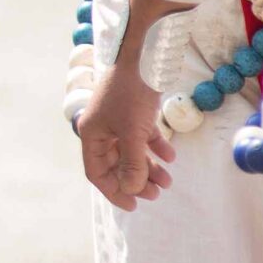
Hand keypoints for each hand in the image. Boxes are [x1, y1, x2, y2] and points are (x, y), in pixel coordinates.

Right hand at [76, 53, 174, 210]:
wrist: (143, 56)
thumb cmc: (130, 94)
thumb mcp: (132, 133)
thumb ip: (132, 163)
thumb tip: (132, 188)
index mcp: (92, 134)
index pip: (97, 171)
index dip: (114, 190)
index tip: (134, 206)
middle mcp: (103, 129)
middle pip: (116, 164)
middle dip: (136, 180)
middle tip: (156, 194)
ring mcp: (119, 120)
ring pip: (132, 152)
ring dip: (149, 168)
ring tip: (168, 181)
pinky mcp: (134, 111)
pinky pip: (143, 137)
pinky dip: (155, 148)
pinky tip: (170, 156)